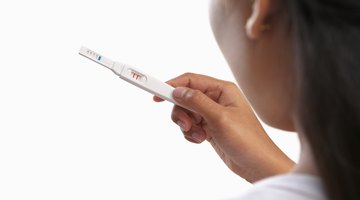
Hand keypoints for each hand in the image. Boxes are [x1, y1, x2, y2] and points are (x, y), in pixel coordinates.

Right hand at [154, 73, 293, 182]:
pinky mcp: (209, 127)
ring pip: (186, 113)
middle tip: (185, 125)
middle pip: (185, 98)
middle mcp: (216, 99)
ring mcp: (212, 114)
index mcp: (222, 90)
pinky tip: (201, 139)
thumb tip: (177, 91)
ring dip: (187, 126)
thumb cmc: (247, 140)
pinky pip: (190, 125)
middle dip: (181, 113)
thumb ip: (197, 102)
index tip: (156, 94)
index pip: (191, 80)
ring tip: (199, 136)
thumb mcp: (219, 118)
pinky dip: (191, 133)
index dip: (172, 85)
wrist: (256, 164)